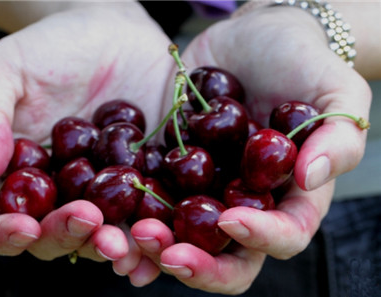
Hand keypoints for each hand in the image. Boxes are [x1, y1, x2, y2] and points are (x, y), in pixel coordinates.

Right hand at [0, 2, 172, 275]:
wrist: (111, 34)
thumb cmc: (51, 49)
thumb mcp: (5, 70)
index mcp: (19, 175)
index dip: (4, 233)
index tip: (23, 227)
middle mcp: (60, 193)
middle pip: (54, 237)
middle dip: (69, 236)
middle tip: (88, 220)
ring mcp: (104, 192)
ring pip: (103, 235)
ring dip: (113, 246)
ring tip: (125, 242)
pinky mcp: (143, 181)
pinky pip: (147, 214)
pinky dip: (152, 233)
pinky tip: (160, 236)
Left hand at [133, 6, 370, 293]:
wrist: (249, 38)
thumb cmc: (299, 61)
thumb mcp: (334, 90)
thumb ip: (338, 137)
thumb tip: (311, 176)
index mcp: (288, 196)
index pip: (283, 235)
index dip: (261, 237)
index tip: (233, 219)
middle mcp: (244, 202)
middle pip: (226, 255)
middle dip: (198, 262)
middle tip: (167, 250)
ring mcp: (203, 190)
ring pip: (181, 237)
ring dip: (156, 247)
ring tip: (131, 236)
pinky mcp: (169, 171)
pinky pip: (149, 201)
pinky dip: (131, 216)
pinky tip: (109, 218)